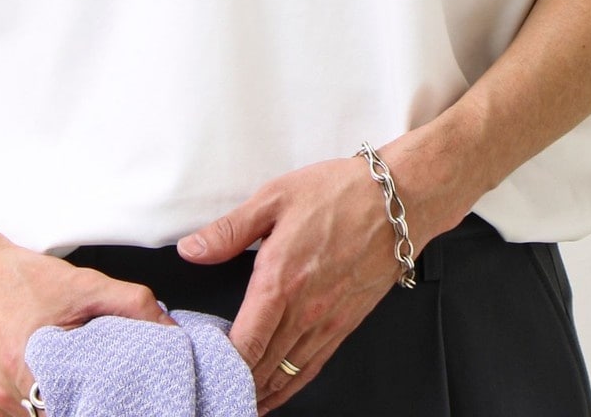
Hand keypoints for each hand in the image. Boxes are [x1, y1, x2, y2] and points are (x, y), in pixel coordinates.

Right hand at [0, 238, 177, 416]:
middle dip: (94, 407)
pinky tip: (68, 388)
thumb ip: (131, 304)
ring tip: (94, 389)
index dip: (107, 409)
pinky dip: (53, 406)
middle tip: (119, 394)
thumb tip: (167, 329)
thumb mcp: (83, 284)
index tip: (131, 402)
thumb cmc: (19, 279)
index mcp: (28, 371)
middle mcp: (7, 399)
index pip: (79, 413)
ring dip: (73, 407)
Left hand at [176, 155, 402, 414]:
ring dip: (259, 390)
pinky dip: (290, 386)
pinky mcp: (346, 325)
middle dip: (233, 381)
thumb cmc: (340, 193)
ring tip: (235, 397)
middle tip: (210, 381)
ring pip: (286, 375)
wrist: (398, 202)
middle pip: (261, 367)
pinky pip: (312, 367)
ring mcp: (328, 322)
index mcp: (280, 280)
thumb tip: (192, 249)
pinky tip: (276, 391)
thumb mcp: (275, 197)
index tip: (200, 361)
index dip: (219, 362)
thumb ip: (230, 230)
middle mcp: (304, 310)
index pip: (243, 344)